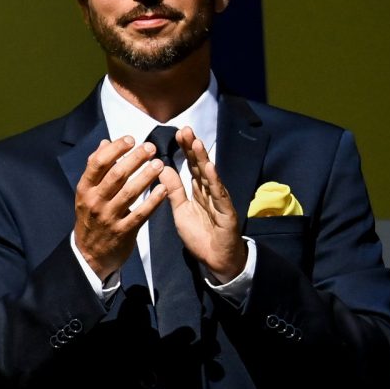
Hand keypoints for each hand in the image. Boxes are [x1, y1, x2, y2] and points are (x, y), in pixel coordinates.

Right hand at [73, 136, 165, 279]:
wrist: (90, 254)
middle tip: (151, 147)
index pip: (98, 163)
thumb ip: (95, 168)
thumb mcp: (86, 193)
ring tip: (160, 164)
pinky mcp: (123, 231)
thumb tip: (104, 142)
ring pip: (130, 192)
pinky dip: (153, 201)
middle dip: (135, 159)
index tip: (131, 139)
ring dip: (146, 176)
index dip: (115, 149)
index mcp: (84, 189)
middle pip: (116, 175)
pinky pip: (141, 213)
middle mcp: (95, 201)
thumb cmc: (91, 218)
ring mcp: (109, 217)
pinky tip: (164, 189)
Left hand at [157, 127, 245, 282]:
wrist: (216, 259)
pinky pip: (219, 196)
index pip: (192, 166)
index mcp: (199, 191)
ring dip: (204, 160)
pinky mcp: (227, 214)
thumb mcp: (181, 210)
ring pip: (211, 177)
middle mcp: (210, 192)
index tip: (179, 132)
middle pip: (201, 167)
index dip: (186, 150)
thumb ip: (174, 190)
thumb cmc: (200, 234)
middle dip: (194, 148)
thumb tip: (163, 168)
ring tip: (197, 143)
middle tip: (186, 129)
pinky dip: (215, 182)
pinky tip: (210, 169)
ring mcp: (220, 201)